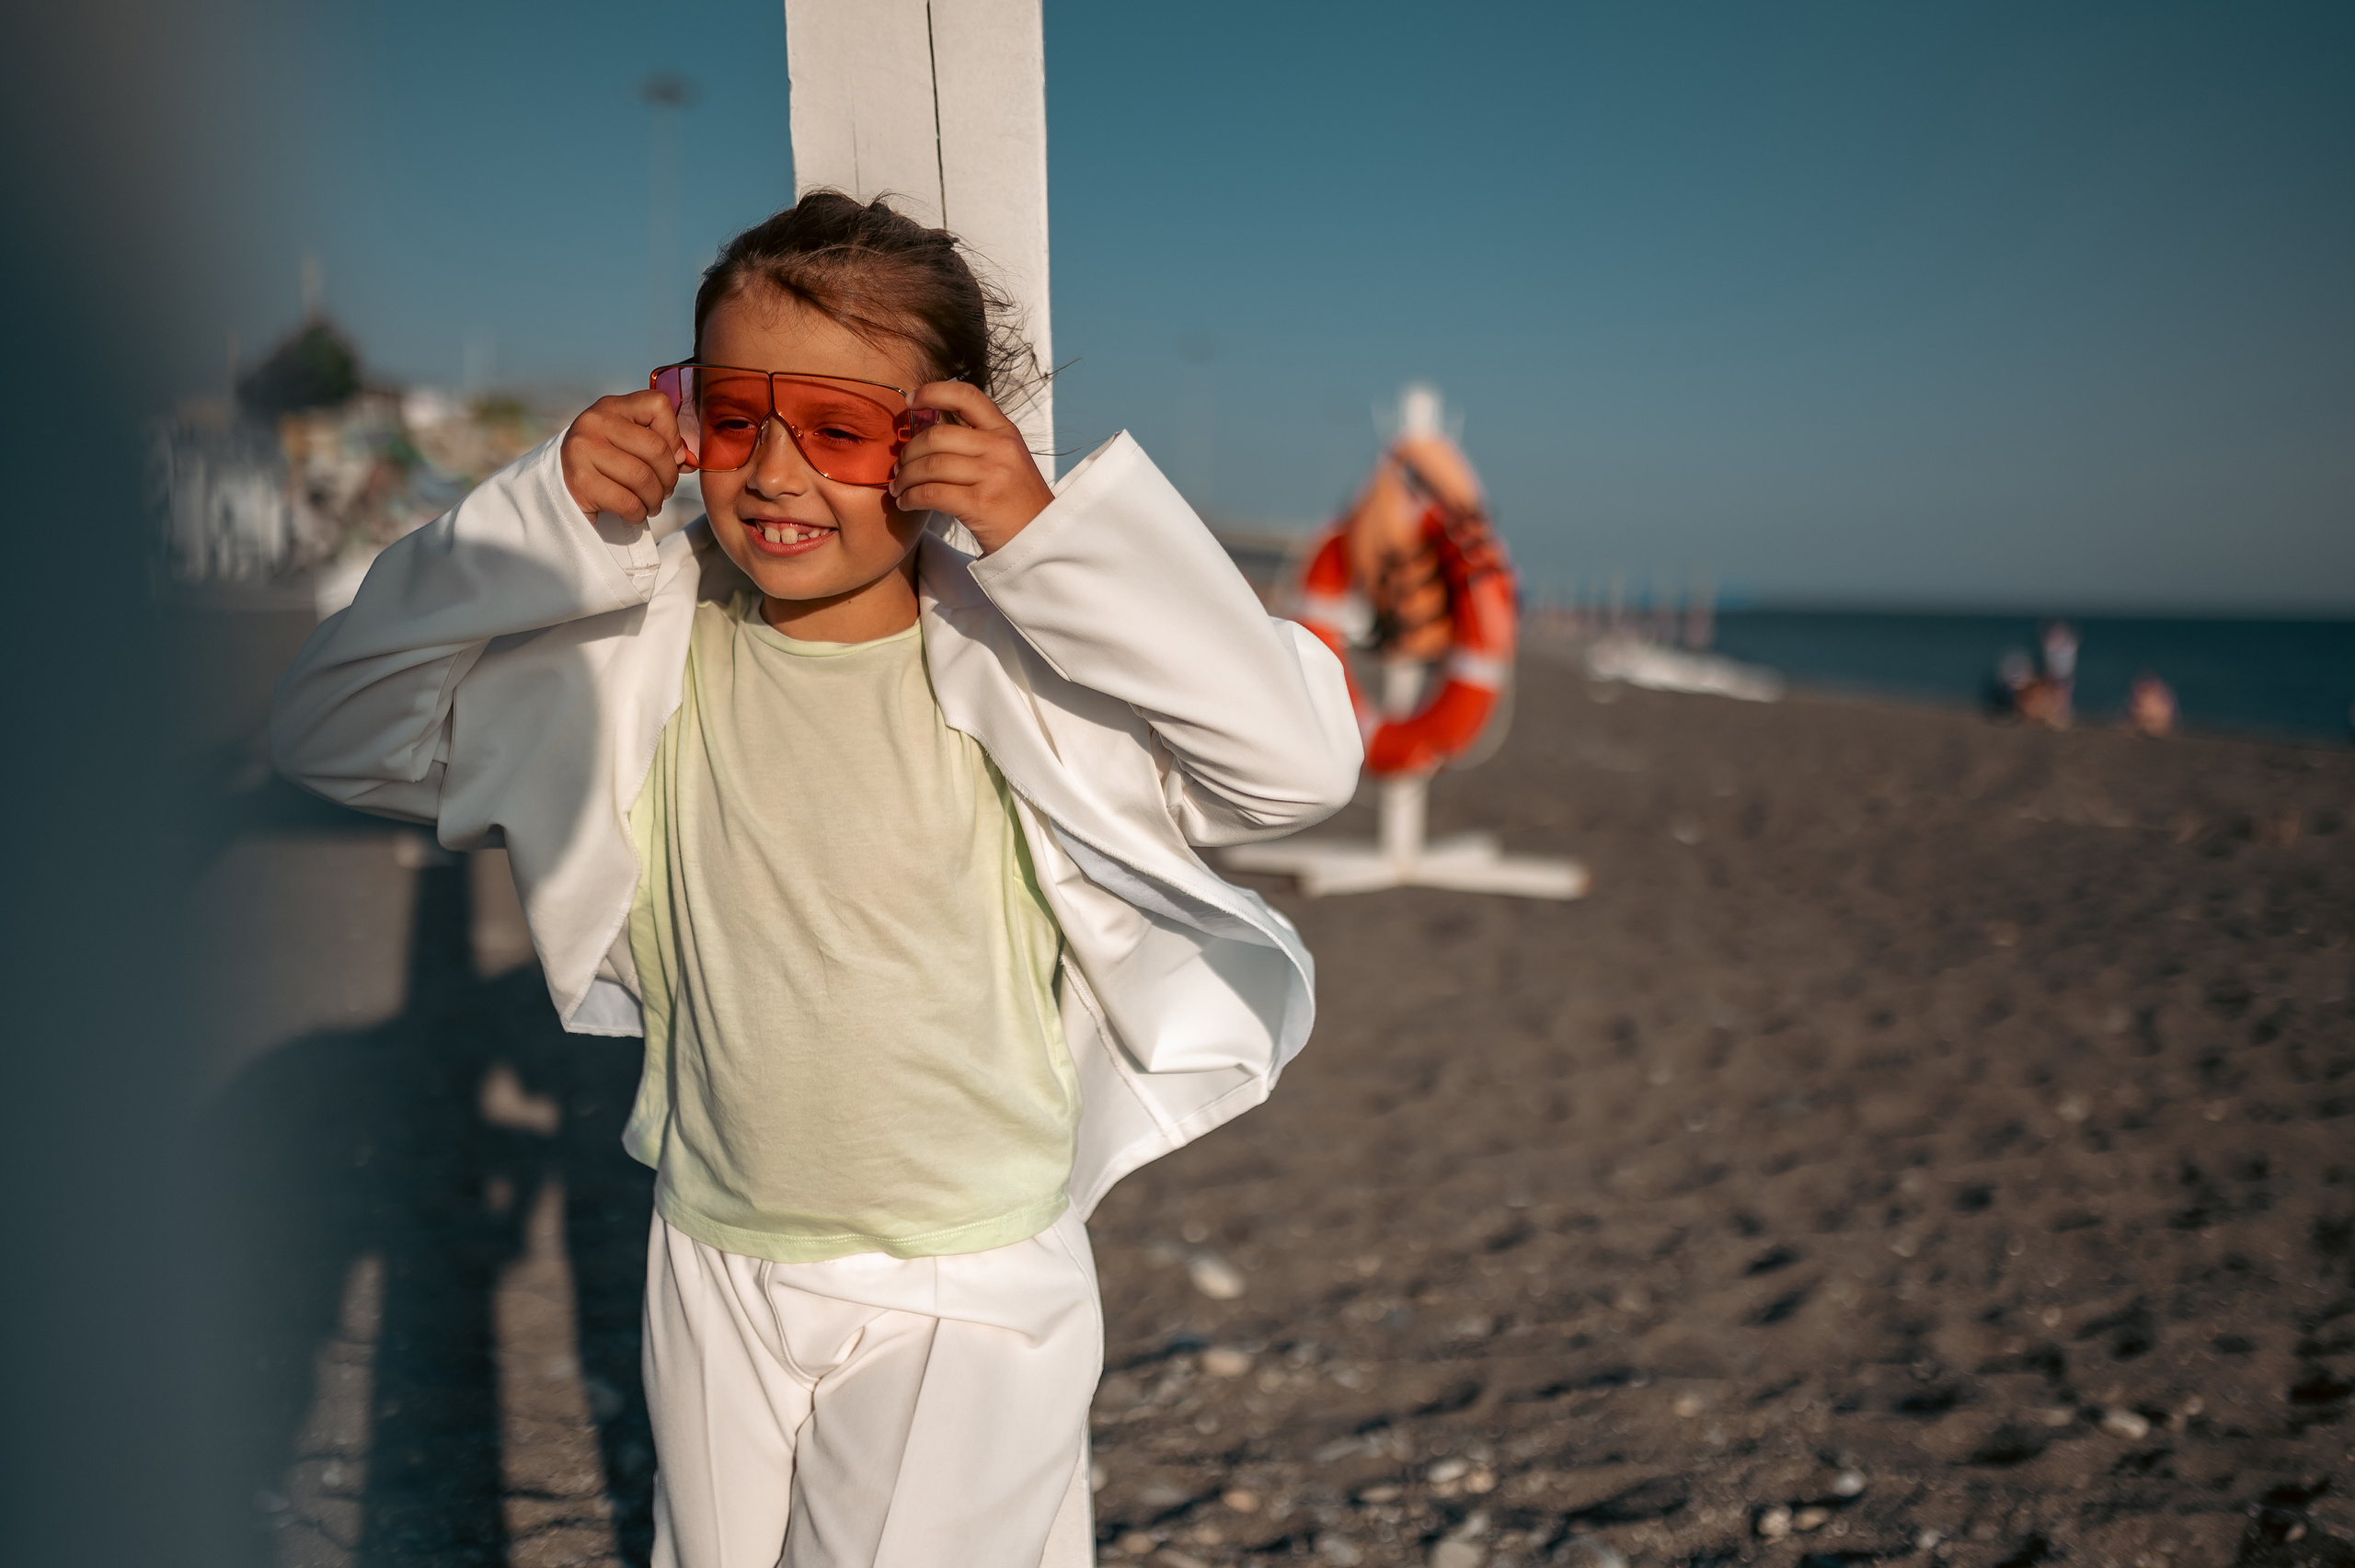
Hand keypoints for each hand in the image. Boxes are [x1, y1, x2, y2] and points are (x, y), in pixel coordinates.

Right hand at [560, 390, 686, 522]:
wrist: (559, 491)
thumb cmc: (606, 467)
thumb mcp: (629, 444)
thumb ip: (661, 445)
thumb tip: (688, 459)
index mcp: (611, 407)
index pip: (658, 405)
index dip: (674, 435)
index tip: (672, 457)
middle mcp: (594, 422)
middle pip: (656, 448)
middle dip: (669, 477)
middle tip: (665, 490)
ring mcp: (582, 450)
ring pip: (643, 478)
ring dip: (655, 499)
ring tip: (651, 504)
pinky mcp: (578, 482)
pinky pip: (628, 502)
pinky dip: (639, 513)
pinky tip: (635, 512)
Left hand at [887, 382, 1053, 553]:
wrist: (1040, 540)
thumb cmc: (1017, 502)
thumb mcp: (1008, 459)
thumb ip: (977, 441)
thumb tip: (927, 431)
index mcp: (1006, 432)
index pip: (966, 396)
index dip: (933, 392)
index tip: (910, 400)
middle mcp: (1001, 448)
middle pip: (937, 436)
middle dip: (909, 452)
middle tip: (899, 467)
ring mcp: (992, 476)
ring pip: (930, 466)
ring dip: (905, 478)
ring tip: (899, 488)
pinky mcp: (981, 504)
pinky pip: (931, 493)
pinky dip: (911, 497)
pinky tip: (906, 503)